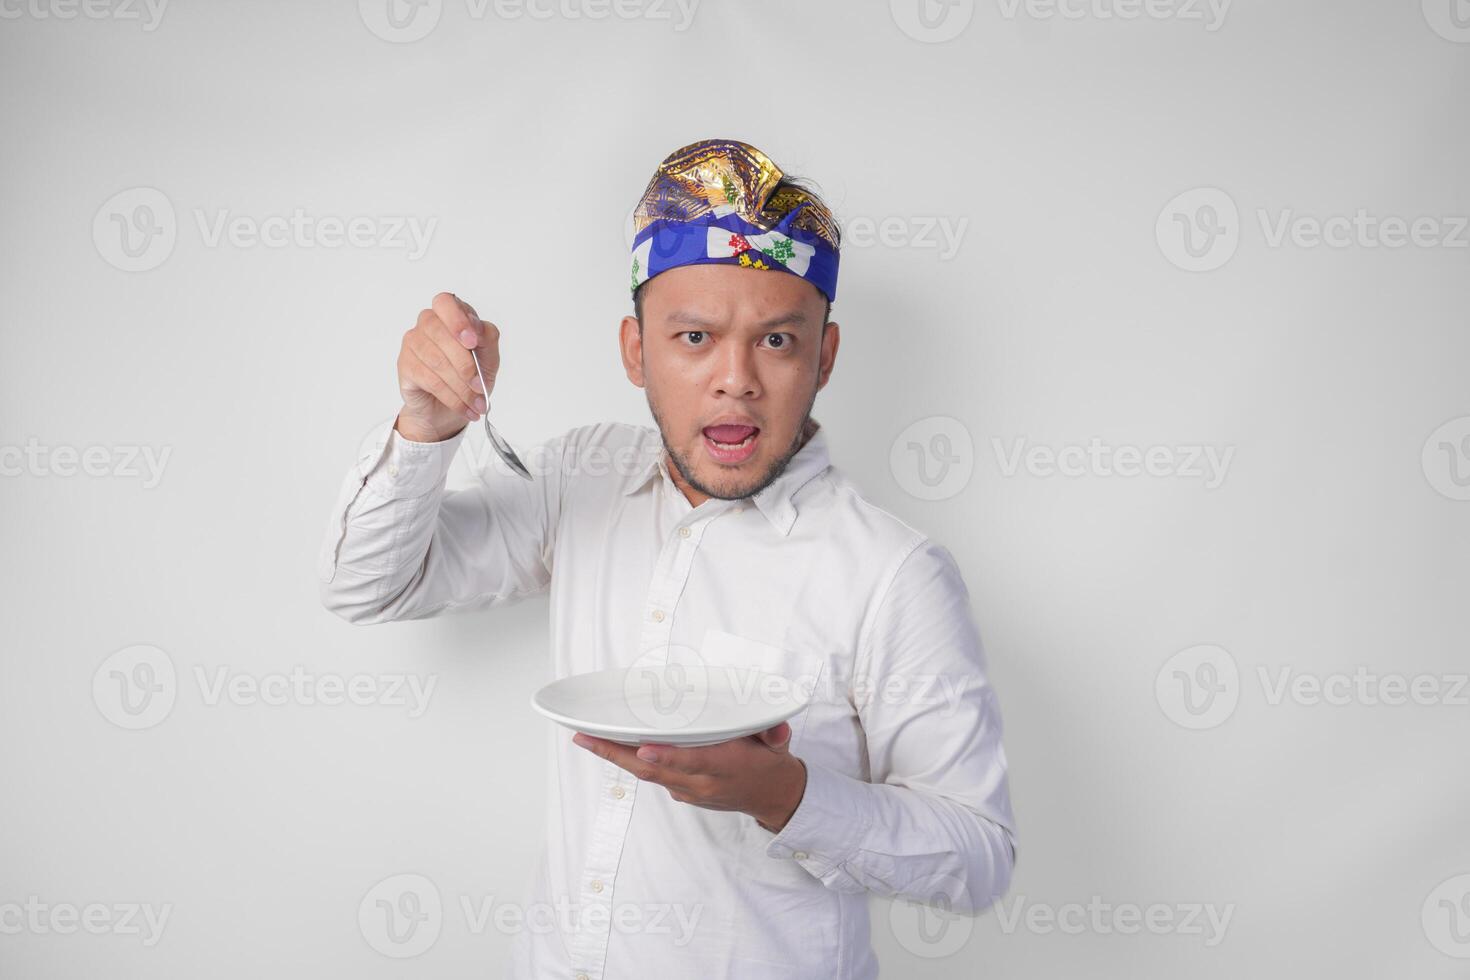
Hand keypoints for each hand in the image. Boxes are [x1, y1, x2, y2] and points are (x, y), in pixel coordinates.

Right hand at [394, 291, 500, 442]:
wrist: (450, 409)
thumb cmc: (470, 376)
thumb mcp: (489, 357)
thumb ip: (488, 337)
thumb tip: (477, 329)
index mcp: (450, 314)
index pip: (446, 302)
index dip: (458, 320)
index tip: (472, 342)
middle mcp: (428, 323)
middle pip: (440, 333)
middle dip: (465, 364)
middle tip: (479, 386)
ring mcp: (413, 342)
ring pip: (436, 360)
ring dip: (460, 386)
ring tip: (475, 403)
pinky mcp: (405, 365)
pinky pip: (428, 379)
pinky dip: (451, 396)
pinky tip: (463, 407)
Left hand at [572, 722, 808, 832]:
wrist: (773, 797)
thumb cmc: (770, 762)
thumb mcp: (779, 743)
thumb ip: (775, 734)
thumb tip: (776, 729)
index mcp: (726, 766)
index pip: (694, 762)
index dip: (669, 757)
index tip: (644, 748)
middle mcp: (702, 783)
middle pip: (655, 770)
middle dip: (617, 754)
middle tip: (586, 737)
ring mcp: (689, 792)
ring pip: (647, 774)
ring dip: (615, 757)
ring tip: (585, 737)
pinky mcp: (681, 793)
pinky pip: (651, 776)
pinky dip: (629, 761)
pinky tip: (609, 746)